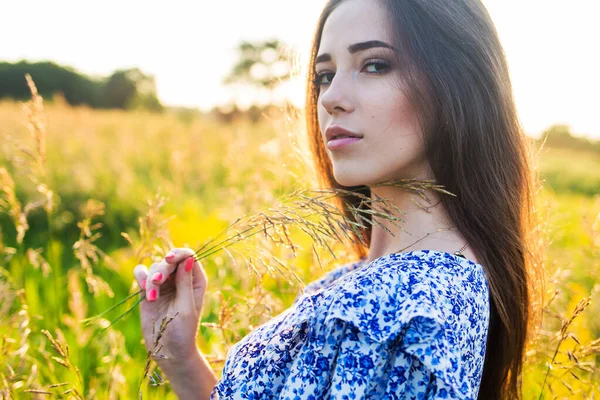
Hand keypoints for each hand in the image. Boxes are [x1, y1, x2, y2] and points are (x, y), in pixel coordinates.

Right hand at [133, 247, 207, 365]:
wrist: (168, 350)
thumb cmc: (183, 331)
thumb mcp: (186, 306)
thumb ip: (185, 282)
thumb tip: (189, 258)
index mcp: (196, 280)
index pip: (188, 256)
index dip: (178, 254)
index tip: (168, 259)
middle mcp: (181, 278)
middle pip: (170, 260)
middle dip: (162, 269)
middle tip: (155, 283)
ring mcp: (164, 284)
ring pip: (155, 267)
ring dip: (151, 279)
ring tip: (152, 297)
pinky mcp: (149, 290)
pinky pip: (142, 274)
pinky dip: (141, 277)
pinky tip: (143, 289)